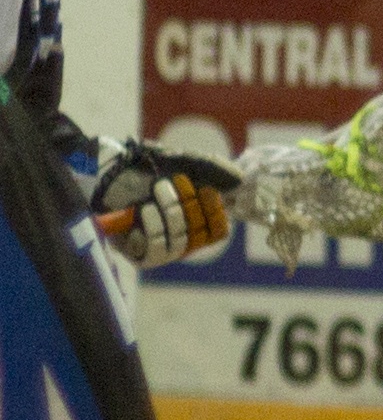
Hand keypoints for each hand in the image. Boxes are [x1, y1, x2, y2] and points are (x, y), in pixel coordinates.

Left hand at [88, 142, 239, 266]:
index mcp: (195, 224)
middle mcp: (181, 241)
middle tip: (180, 181)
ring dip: (172, 210)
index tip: (208, 191)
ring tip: (160, 187)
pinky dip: (155, 226)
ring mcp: (163, 251)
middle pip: (200, 234)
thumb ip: (214, 168)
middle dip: (192, 205)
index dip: (217, 214)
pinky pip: (157, 248)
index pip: (217, 231)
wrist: (106, 172)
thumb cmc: (147, 168)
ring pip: (180, 239)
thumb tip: (240, 180)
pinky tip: (147, 209)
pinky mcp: (141, 257)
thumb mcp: (184, 162)